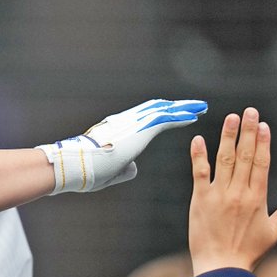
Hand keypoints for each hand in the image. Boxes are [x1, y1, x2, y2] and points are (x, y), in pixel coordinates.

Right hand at [39, 98, 207, 193]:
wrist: (76, 164)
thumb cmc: (87, 171)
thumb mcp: (109, 170)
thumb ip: (123, 168)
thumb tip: (134, 168)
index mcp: (119, 129)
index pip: (146, 117)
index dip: (163, 114)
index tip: (176, 113)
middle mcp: (127, 121)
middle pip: (158, 108)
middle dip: (177, 106)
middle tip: (194, 105)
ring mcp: (134, 123)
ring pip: (164, 110)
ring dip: (184, 108)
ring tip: (200, 107)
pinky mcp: (140, 130)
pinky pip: (166, 120)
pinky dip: (181, 117)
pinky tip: (194, 116)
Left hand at [187, 108, 276, 275]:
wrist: (222, 268)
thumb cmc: (248, 252)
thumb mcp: (273, 232)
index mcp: (258, 198)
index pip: (262, 163)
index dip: (263, 142)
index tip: (264, 125)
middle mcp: (240, 192)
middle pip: (245, 155)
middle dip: (248, 131)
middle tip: (250, 111)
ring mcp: (219, 194)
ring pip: (225, 159)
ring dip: (228, 136)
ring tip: (231, 118)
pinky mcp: (201, 199)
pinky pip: (200, 173)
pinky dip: (199, 155)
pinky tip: (198, 139)